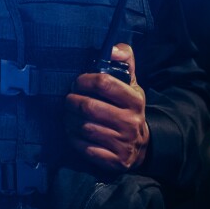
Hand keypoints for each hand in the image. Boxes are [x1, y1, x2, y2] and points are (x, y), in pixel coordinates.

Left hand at [65, 42, 149, 173]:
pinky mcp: (115, 160)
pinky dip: (74, 140)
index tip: (77, 83)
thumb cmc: (128, 109)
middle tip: (68, 100)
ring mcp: (123, 143)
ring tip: (69, 116)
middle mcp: (131, 122)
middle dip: (72, 101)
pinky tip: (74, 133)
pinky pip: (84, 148)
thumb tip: (112, 48)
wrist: (141, 146)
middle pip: (89, 106)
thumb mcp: (131, 84)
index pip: (104, 83)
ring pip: (84, 128)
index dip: (84, 80)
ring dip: (70, 121)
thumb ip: (124, 60)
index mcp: (134, 100)